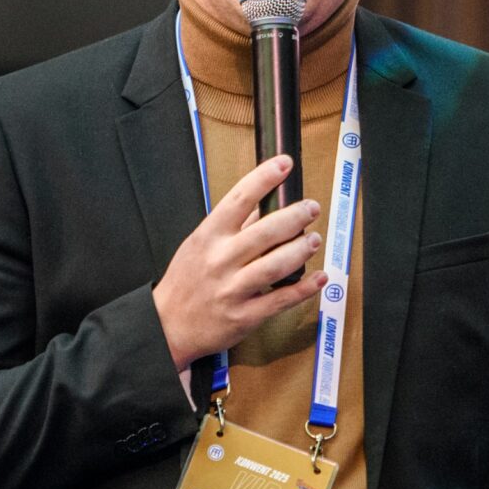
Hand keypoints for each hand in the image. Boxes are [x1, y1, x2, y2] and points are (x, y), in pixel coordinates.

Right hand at [153, 156, 327, 370]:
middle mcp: (221, 260)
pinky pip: (281, 299)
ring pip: (275, 265)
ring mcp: (233, 289)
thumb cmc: (185, 281)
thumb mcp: (199, 244)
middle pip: (265, 232)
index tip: (284, 164)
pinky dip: (305, 288)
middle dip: (294, 217)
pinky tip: (319, 277)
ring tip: (314, 239)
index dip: (264, 178)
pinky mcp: (245, 315)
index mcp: (208, 237)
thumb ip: (232, 225)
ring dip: (301, 250)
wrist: (168, 325)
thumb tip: (263, 202)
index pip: (238, 199)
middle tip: (311, 208)